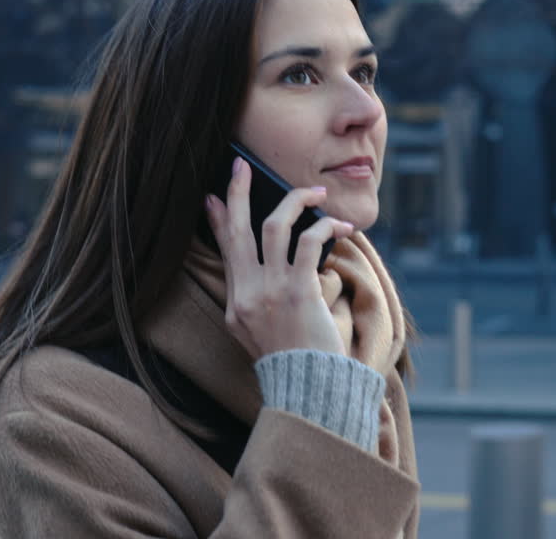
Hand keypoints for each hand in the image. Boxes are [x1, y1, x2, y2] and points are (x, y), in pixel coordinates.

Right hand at [204, 157, 354, 359]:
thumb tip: (259, 268)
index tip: (215, 196)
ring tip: (314, 192)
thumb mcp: (258, 335)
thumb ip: (254, 301)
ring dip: (294, 202)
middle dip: (239, 193)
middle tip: (242, 166)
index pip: (225, 250)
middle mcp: (247, 293)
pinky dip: (325, 227)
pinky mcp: (299, 290)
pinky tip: (340, 226)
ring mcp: (270, 291)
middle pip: (238, 230)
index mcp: (236, 304)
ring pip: (273, 226)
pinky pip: (309, 242)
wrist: (309, 390)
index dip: (220, 219)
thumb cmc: (293, 363)